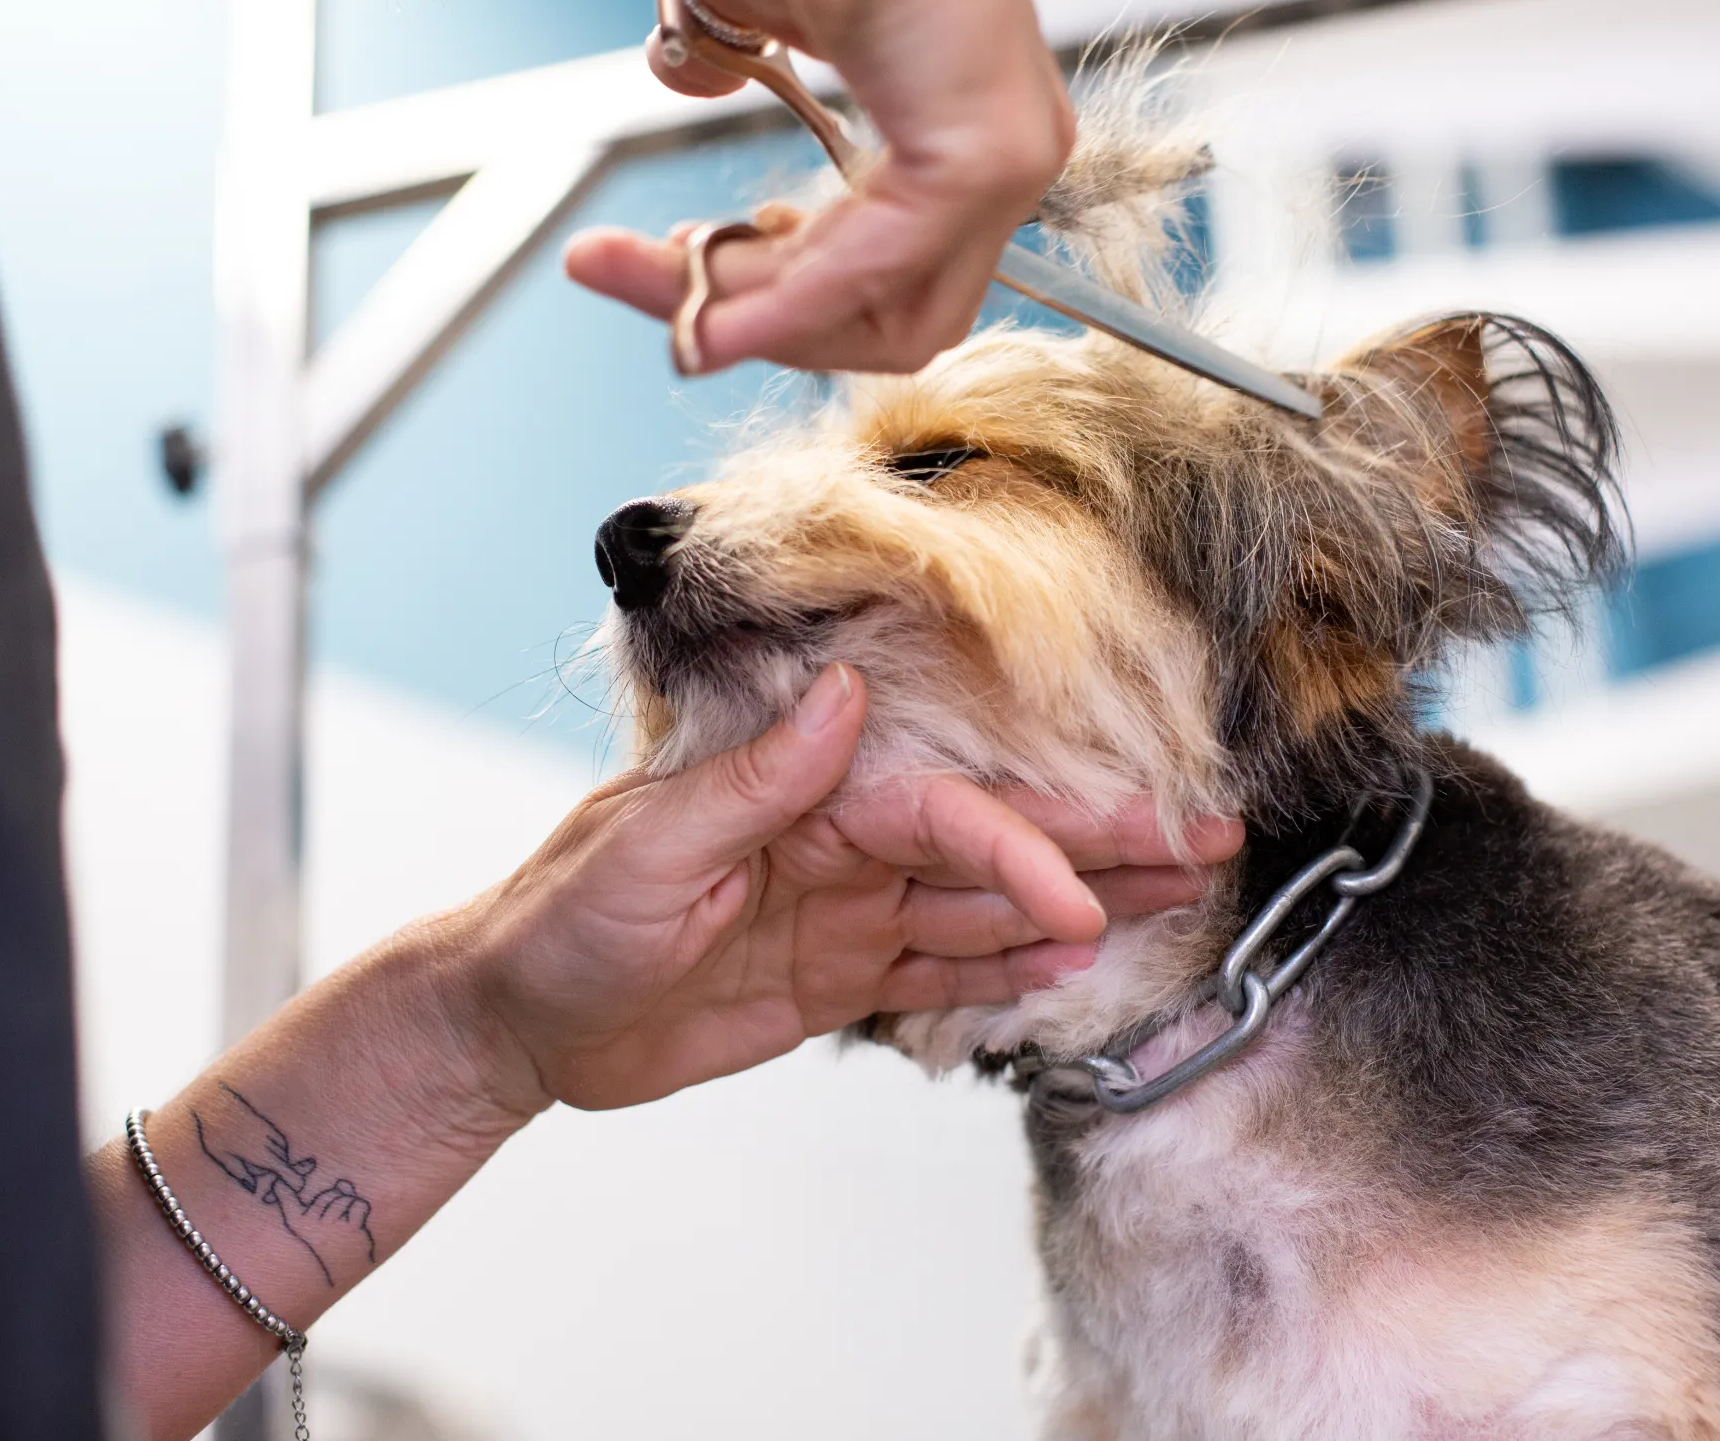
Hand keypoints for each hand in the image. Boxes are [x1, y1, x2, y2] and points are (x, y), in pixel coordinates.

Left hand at [446, 664, 1236, 1115]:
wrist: (513, 1020)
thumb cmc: (554, 921)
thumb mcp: (639, 848)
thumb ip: (751, 780)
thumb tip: (839, 698)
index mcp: (800, 791)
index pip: (942, 815)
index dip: (1020, 855)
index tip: (1079, 904)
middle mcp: (838, 839)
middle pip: (992, 838)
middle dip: (1099, 841)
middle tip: (1206, 840)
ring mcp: (845, 908)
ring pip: (985, 900)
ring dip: (1079, 898)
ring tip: (1179, 892)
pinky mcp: (836, 975)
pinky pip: (940, 964)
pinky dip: (1009, 962)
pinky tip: (1075, 956)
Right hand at [563, 0, 1073, 374]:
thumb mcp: (752, 6)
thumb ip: (727, 64)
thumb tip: (683, 81)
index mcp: (965, 129)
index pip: (880, 276)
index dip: (776, 296)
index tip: (679, 270)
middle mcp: (1003, 162)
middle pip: (887, 320)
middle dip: (756, 318)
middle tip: (647, 285)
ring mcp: (1003, 167)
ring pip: (882, 319)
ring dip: (750, 317)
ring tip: (642, 279)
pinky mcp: (978, 162)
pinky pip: (870, 275)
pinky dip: (780, 309)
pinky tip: (702, 321)